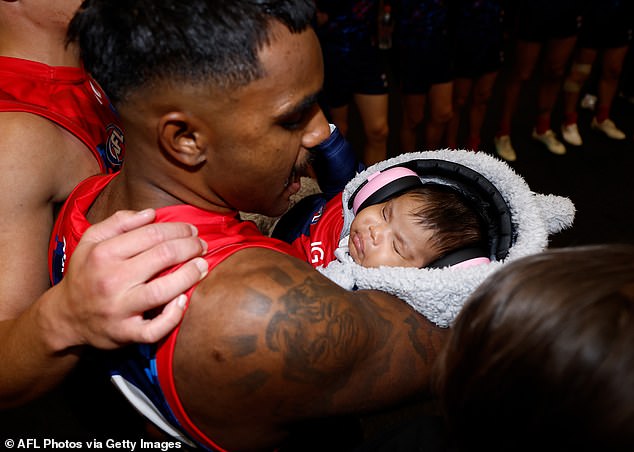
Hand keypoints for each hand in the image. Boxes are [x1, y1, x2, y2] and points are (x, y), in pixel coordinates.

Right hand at [50, 209, 207, 349]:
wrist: (65, 316)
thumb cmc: (85, 273)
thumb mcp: (90, 241)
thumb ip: (119, 222)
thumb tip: (151, 213)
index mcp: (104, 253)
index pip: (152, 234)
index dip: (178, 229)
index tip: (191, 230)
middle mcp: (111, 279)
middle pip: (163, 256)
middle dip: (190, 247)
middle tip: (202, 245)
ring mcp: (119, 308)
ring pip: (163, 290)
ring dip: (190, 276)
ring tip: (203, 266)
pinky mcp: (125, 333)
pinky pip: (154, 329)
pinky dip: (173, 317)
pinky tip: (183, 302)